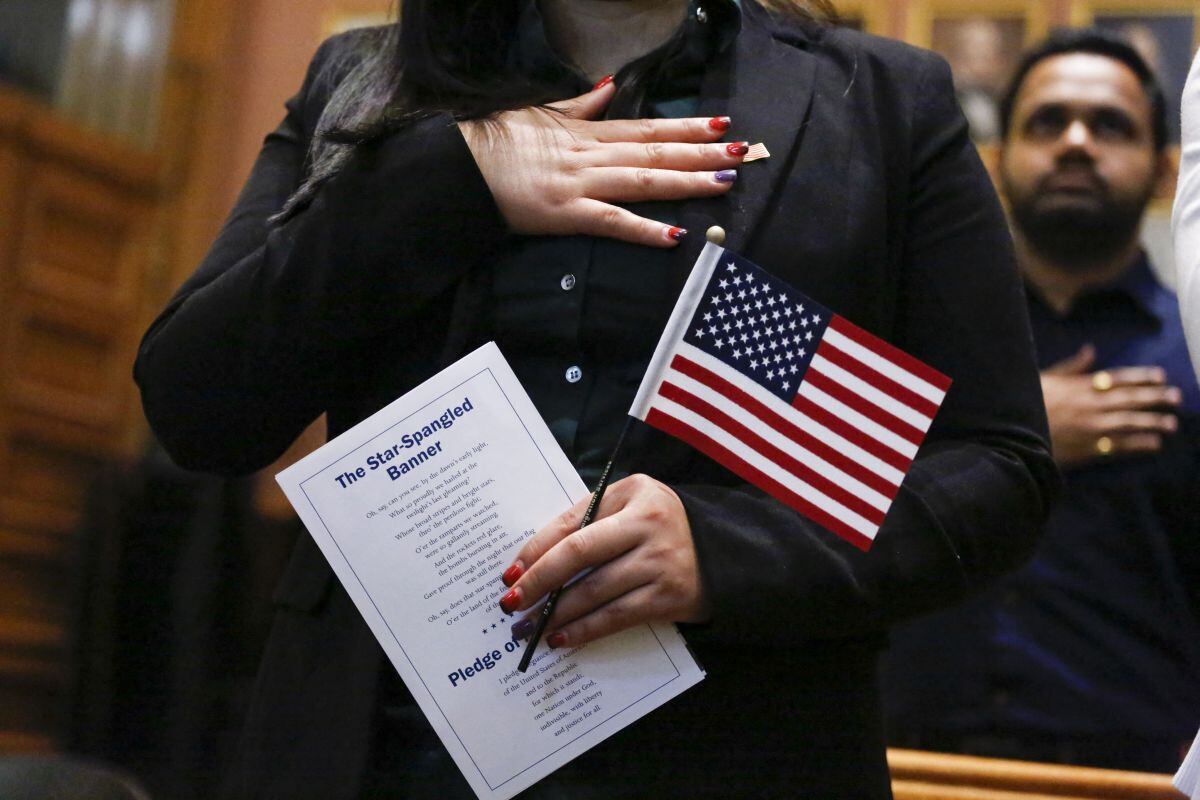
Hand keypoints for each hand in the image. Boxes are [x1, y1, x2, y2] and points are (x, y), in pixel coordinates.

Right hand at [458, 80, 743, 247]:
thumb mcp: (539, 113)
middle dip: (702, 152)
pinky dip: (644, 229)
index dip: (685, 125)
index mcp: (586, 133)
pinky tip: (674, 235)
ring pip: (644, 181)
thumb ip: (579, 104)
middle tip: (742, 153)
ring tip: (723, 183)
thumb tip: (607, 85)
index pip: (646, 127)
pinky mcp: (566, 214)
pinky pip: (612, 222)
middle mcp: (591, 156)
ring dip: (687, 182)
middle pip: (656, 151)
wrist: (458, 167)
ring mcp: (581, 185)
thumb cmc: (494, 141)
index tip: (720, 123)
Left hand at [498, 474, 709, 648]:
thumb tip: (535, 558)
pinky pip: (616, 617)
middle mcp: (647, 524)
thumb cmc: (662, 528)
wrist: (722, 554)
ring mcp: (660, 562)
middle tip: (511, 602)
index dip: (536, 549)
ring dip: (555, 612)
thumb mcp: (631, 505)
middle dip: (539, 580)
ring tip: (528, 627)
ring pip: (594, 590)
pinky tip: (560, 638)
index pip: (573, 522)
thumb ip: (591, 519)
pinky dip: (584, 630)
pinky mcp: (668, 597)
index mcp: (634, 492)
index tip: (510, 572)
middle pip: (579, 553)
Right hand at [1041, 345, 1180, 467]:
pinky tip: (1154, 443)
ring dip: (1154, 422)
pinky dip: (1138, 444)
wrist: (1011, 435)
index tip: (1161, 376)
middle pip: (1130, 400)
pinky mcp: (1087, 449)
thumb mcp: (1044, 379)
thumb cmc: (1027, 405)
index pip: (1118, 378)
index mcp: (1079, 386)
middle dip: (1156, 398)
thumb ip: (1071, 367)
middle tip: (1177, 397)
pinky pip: (1119, 446)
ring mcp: (1090, 428)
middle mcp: (1089, 405)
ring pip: (1130, 423)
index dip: (1142, 376)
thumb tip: (1090, 350)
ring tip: (1171, 423)